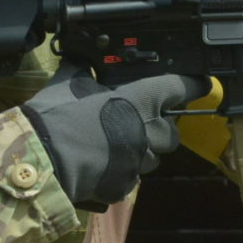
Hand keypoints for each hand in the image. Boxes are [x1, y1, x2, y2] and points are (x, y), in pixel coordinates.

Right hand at [21, 64, 210, 209]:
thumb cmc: (58, 116)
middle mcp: (149, 131)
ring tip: (113, 146)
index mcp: (142, 100)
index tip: (201, 85)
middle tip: (137, 124)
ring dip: (140, 152)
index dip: (193, 86)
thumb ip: (85, 68)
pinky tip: (100, 165)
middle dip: (159, 130)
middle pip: (171, 134)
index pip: (180, 87)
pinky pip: (131, 178)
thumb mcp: (70, 81)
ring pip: (152, 159)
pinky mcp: (125, 187)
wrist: (40, 161)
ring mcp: (139, 162)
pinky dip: (120, 172)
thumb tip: (82, 55)